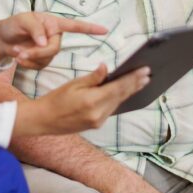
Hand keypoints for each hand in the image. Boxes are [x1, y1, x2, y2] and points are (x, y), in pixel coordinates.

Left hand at [0, 12, 106, 68]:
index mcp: (54, 23)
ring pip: (46, 59)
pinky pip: (40, 66)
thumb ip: (35, 29)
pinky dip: (28, 63)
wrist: (2, 39)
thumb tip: (44, 41)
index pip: (75, 26)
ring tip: (16, 52)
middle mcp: (55, 36)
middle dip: (37, 53)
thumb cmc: (14, 25)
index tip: (104, 31)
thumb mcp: (22, 21)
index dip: (90, 29)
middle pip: (54, 49)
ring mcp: (49, 49)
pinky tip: (19, 58)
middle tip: (20, 52)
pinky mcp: (43, 60)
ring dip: (30, 58)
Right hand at [13, 64, 149, 136]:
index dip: (133, 78)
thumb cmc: (56, 99)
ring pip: (118, 103)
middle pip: (121, 96)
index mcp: (92, 101)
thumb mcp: (73, 84)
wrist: (44, 120)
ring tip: (142, 81)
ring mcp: (98, 121)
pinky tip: (126, 92)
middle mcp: (98, 114)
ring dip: (130, 92)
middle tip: (148, 74)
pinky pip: (112, 109)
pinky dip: (119, 99)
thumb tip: (107, 68)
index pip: (118, 87)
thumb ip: (93, 78)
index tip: (144, 70)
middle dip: (135, 84)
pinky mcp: (96, 124)